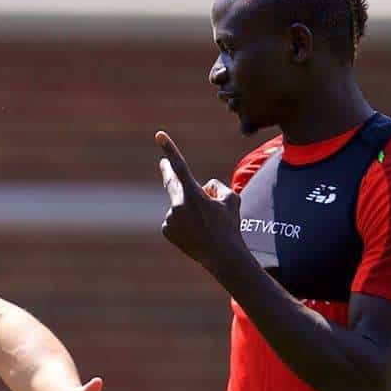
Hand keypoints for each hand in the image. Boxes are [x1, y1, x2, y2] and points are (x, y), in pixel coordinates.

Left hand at [156, 130, 245, 272]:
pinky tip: (195, 232)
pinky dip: (183, 222)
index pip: (180, 166)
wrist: (222, 255)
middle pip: (171, 183)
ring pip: (179, 205)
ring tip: (204, 224)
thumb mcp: (231, 199)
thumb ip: (216, 186)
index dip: (169, 149)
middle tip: (162, 163)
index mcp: (193, 193)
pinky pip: (175, 219)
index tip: (159, 135)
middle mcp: (177, 205)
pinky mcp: (166, 229)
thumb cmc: (229, 225)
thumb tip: (204, 187)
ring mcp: (170, 218)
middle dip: (168, 172)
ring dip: (189, 209)